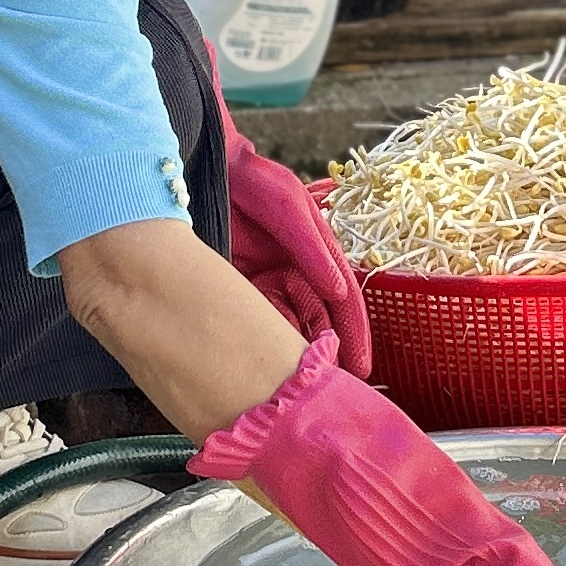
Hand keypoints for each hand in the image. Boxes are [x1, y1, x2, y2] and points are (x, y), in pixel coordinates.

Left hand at [222, 137, 372, 375]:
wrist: (203, 173)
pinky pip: (258, 325)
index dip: (356, 335)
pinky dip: (263, 346)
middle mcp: (299, 276)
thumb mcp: (288, 208)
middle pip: (320, 325)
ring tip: (299, 389)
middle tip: (329, 392)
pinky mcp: (241, 293)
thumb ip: (313, 248)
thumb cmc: (254, 184)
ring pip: (289, 330)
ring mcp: (270, 286)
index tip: (362, 369)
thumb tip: (340, 291)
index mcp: (320, 258)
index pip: (345, 303)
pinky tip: (264, 371)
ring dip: (296, 357)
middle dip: (327, 356)